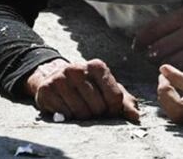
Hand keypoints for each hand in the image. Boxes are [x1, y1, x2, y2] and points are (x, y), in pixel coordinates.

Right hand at [24, 58, 139, 122]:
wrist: (55, 77)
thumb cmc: (87, 86)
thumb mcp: (107, 89)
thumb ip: (124, 102)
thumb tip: (135, 116)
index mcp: (97, 66)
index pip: (115, 97)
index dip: (113, 109)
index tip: (108, 108)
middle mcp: (78, 68)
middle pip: (98, 107)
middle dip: (97, 113)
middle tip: (91, 108)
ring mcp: (61, 78)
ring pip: (81, 112)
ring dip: (82, 116)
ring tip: (79, 108)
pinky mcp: (47, 89)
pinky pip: (64, 114)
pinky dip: (67, 116)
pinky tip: (66, 107)